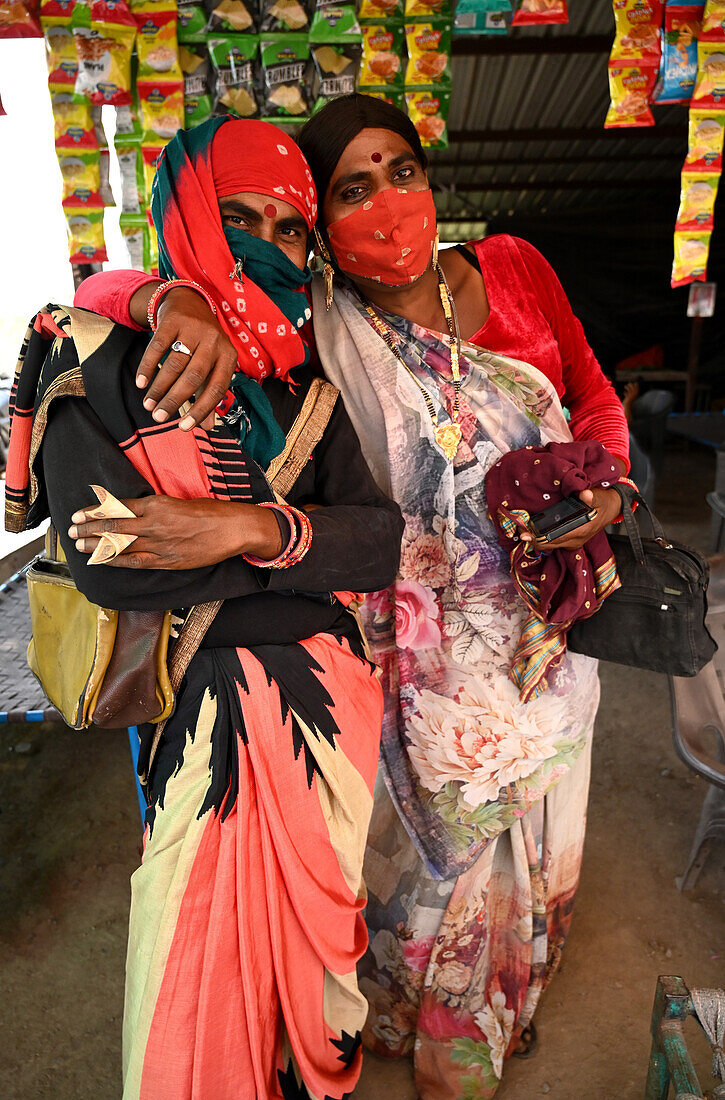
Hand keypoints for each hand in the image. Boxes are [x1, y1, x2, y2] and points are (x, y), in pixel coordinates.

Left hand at [68, 495, 282, 569]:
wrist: (234, 528)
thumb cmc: (211, 512)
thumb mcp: (180, 501)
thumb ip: (157, 508)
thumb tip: (135, 512)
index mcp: (158, 504)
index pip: (118, 508)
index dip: (95, 512)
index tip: (80, 514)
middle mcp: (155, 523)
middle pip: (114, 527)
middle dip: (89, 530)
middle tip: (71, 531)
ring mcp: (160, 544)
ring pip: (121, 546)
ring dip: (97, 546)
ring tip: (80, 546)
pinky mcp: (168, 560)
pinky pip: (137, 562)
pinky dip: (118, 561)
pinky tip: (105, 561)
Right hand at [134, 287, 238, 431]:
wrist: (189, 302)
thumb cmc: (202, 343)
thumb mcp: (212, 365)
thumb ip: (209, 394)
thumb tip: (208, 427)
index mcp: (228, 356)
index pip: (217, 388)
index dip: (202, 410)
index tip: (184, 427)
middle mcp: (214, 341)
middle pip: (194, 376)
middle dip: (175, 400)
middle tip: (159, 417)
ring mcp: (194, 328)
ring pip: (175, 363)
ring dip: (160, 387)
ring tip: (148, 404)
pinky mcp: (174, 319)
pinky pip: (158, 346)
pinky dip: (148, 366)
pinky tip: (141, 383)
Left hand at [520, 488, 621, 551]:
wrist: (613, 508)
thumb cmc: (604, 502)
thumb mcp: (600, 497)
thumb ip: (592, 496)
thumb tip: (585, 495)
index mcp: (580, 531)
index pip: (554, 540)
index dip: (536, 538)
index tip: (523, 532)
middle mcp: (575, 540)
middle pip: (547, 546)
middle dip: (532, 539)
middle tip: (519, 529)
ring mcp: (573, 542)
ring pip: (550, 546)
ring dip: (537, 539)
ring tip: (524, 529)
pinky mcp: (571, 540)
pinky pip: (554, 543)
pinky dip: (543, 538)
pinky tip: (535, 530)